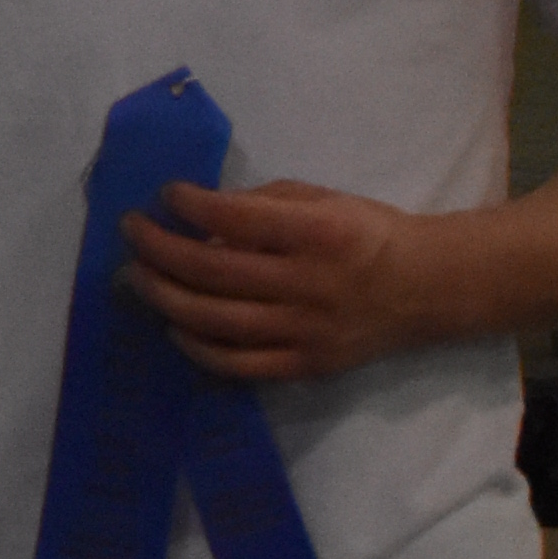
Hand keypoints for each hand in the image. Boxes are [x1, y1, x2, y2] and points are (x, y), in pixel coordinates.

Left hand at [118, 176, 444, 386]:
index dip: (190, 205)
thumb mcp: (322, 199)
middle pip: (214, 270)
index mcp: (319, 233)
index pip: (236, 218)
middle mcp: (310, 283)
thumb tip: (199, 215)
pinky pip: (238, 364)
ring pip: (216, 320)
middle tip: (131, 232)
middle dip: (160, 249)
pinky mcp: (305, 365)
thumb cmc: (367, 232)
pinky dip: (198, 347)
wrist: (426, 288)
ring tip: (138, 276)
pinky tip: (174, 326)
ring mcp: (306, 330)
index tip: (165, 193)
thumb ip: (262, 204)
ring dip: (166, 296)